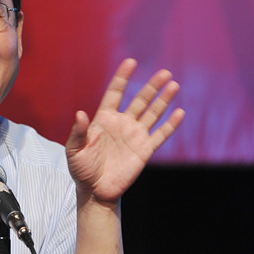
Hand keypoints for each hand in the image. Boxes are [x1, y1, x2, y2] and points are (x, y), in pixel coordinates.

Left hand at [66, 58, 184, 203]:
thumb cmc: (81, 169)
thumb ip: (78, 132)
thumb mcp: (74, 150)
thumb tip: (80, 114)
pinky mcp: (144, 150)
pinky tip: (179, 112)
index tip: (131, 62)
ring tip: (173, 85)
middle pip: (139, 100)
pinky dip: (170, 125)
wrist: (95, 191)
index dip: (122, 78)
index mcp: (104, 119)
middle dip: (151, 87)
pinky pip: (160, 135)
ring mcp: (135, 136)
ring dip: (163, 100)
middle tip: (164, 73)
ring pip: (152, 113)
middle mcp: (122, 124)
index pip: (115, 93)